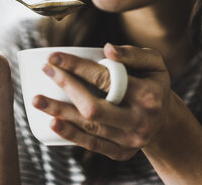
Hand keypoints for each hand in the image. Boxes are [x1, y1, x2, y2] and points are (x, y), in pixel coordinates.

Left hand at [32, 43, 175, 160]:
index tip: (54, 57)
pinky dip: (71, 134)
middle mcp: (140, 121)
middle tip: (46, 70)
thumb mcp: (154, 62)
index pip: (107, 79)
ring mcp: (130, 140)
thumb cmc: (154, 83)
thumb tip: (107, 48)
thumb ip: (133, 53)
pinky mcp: (122, 153)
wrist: (165, 119)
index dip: (78, 67)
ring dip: (60, 112)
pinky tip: (53, 122)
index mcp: (149, 95)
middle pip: (94, 106)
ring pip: (90, 127)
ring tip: (37, 99)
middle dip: (66, 86)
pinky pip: (93, 144)